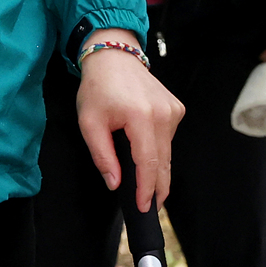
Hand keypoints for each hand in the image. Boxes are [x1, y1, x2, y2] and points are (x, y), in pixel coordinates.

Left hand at [76, 29, 183, 213]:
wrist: (114, 56)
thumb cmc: (98, 88)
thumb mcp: (89, 123)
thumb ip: (102, 156)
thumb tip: (115, 184)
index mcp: (141, 116)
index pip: (148, 162)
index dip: (146, 189)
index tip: (143, 209)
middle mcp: (163, 113)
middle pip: (163, 162)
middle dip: (157, 188)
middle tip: (150, 210)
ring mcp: (173, 110)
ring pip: (167, 152)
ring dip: (157, 170)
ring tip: (145, 186)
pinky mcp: (176, 108)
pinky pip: (168, 139)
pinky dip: (158, 151)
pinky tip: (146, 154)